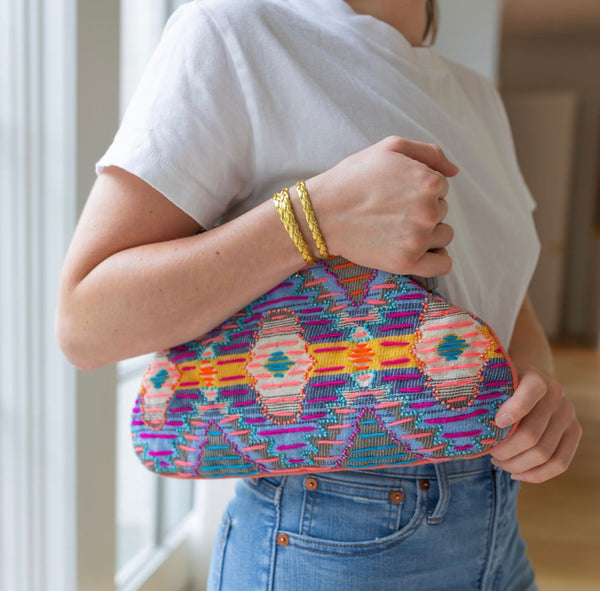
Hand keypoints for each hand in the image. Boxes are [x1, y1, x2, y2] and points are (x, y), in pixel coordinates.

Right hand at [306, 136, 458, 276]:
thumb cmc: (353, 178)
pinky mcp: (406, 262)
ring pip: (443, 235)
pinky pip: (442, 264)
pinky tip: (420, 250)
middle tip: (392, 210)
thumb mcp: (390, 148)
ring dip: (428, 232)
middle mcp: (428, 212)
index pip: (441, 187)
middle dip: (422, 209)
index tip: (397, 192)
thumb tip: (455, 171)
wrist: (322, 213)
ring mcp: (418, 240)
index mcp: (428, 182)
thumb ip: (429, 153)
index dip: (419, 188)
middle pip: (442, 211)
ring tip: (398, 228)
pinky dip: (437, 259)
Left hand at [490, 365, 581, 482]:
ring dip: (516, 464)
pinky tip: (515, 474)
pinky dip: (535, 474)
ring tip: (498, 462)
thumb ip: (488, 396)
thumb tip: (472, 422)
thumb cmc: (503, 385)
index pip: (531, 391)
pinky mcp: (574, 432)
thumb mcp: (495, 382)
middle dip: (505, 450)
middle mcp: (557, 395)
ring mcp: (568, 414)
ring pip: (544, 453)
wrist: (528, 380)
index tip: (496, 423)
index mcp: (536, 378)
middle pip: (531, 434)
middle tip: (488, 452)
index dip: (514, 410)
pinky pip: (560, 463)